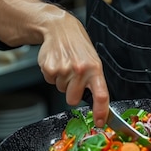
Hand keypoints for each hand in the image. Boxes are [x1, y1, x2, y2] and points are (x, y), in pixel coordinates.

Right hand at [37, 9, 109, 126]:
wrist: (60, 28)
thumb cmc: (78, 45)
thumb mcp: (93, 60)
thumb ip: (94, 81)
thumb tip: (99, 103)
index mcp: (95, 68)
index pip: (101, 95)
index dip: (101, 111)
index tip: (100, 122)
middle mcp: (80, 70)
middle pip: (73, 99)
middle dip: (72, 92)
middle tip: (73, 77)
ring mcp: (64, 70)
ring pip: (61, 90)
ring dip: (62, 81)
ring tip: (65, 65)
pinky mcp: (49, 69)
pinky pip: (50, 82)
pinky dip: (52, 75)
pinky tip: (57, 63)